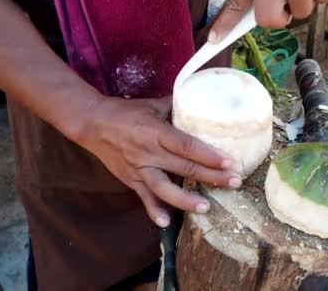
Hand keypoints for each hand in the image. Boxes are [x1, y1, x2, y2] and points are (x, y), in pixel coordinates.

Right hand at [77, 96, 241, 227]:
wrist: (93, 123)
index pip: (187, 145)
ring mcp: (139, 169)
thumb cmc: (126, 112)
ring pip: (164, 188)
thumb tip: (202, 105)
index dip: (209, 155)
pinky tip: (167, 222)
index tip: (230, 163)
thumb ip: (177, 107)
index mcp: (156, 132)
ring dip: (186, 199)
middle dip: (211, 177)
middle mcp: (148, 152)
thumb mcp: (153, 105)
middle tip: (235, 183)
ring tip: (206, 207)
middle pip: (184, 168)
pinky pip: (144, 197)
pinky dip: (154, 211)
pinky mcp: (130, 180)